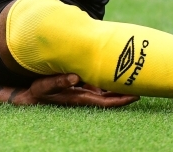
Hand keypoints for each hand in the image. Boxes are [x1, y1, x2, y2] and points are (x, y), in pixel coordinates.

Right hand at [12, 74, 139, 107]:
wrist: (29, 94)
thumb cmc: (37, 91)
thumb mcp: (44, 86)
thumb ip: (58, 82)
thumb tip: (75, 78)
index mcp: (79, 97)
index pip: (105, 102)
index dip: (120, 100)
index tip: (135, 96)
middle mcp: (84, 95)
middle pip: (110, 96)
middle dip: (125, 92)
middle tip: (143, 84)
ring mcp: (82, 90)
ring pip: (105, 89)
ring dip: (118, 85)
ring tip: (133, 76)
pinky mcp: (79, 84)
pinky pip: (97, 82)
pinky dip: (107, 79)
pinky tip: (114, 71)